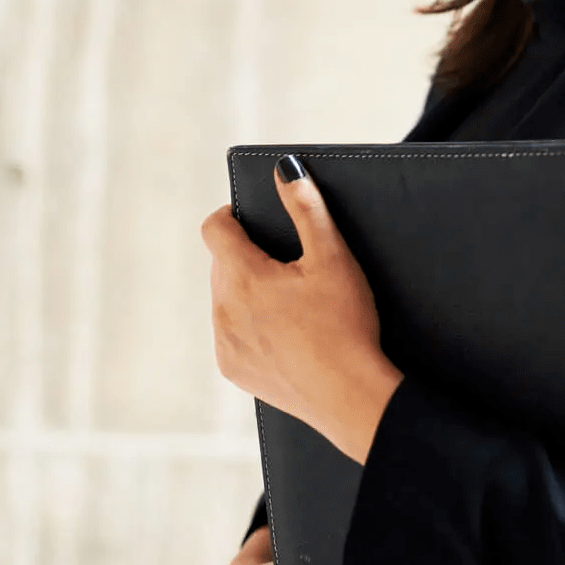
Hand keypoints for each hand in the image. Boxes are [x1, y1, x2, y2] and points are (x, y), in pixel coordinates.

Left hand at [202, 158, 403, 463]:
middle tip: (288, 264)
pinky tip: (285, 333)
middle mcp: (223, 309)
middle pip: (221, 264)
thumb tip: (285, 170)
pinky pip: (231, 334)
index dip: (231, 215)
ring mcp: (226, 343)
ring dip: (246, 291)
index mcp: (242, 275)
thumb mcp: (332, 257)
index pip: (215, 228)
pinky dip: (249, 326)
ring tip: (289, 300)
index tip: (251, 218)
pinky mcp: (234, 371)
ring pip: (224, 299)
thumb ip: (307, 207)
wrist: (350, 395)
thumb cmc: (344, 324)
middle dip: (246, 255)